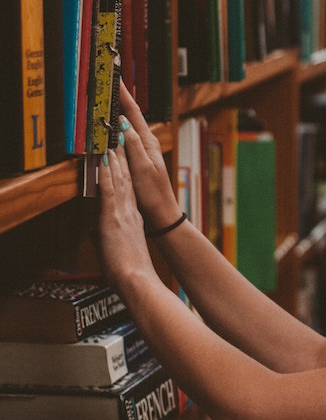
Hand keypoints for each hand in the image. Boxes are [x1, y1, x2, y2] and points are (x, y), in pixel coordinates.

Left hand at [97, 147, 156, 290]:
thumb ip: (106, 238)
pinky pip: (110, 189)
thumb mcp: (117, 250)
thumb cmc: (130, 272)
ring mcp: (122, 213)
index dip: (125, 173)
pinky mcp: (113, 217)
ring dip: (116, 160)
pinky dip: (108, 173)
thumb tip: (94, 235)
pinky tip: (106, 159)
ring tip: (113, 142)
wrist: (136, 279)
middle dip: (122, 159)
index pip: (128, 191)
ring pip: (120, 180)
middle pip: (126, 180)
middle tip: (120, 140)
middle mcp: (130, 212)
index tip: (122, 158)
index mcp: (133, 220)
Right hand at [117, 81, 181, 230]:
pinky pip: (124, 138)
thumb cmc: (153, 194)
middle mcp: (147, 143)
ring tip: (106, 97)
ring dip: (117, 111)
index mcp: (148, 142)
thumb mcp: (142, 168)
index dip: (123, 95)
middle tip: (108, 81)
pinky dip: (116, 128)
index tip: (115, 78)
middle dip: (119, 98)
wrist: (161, 214)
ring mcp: (142, 151)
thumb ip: (133, 146)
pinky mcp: (137, 160)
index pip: (133, 113)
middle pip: (130, 115)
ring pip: (127, 126)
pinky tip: (110, 127)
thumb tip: (123, 124)